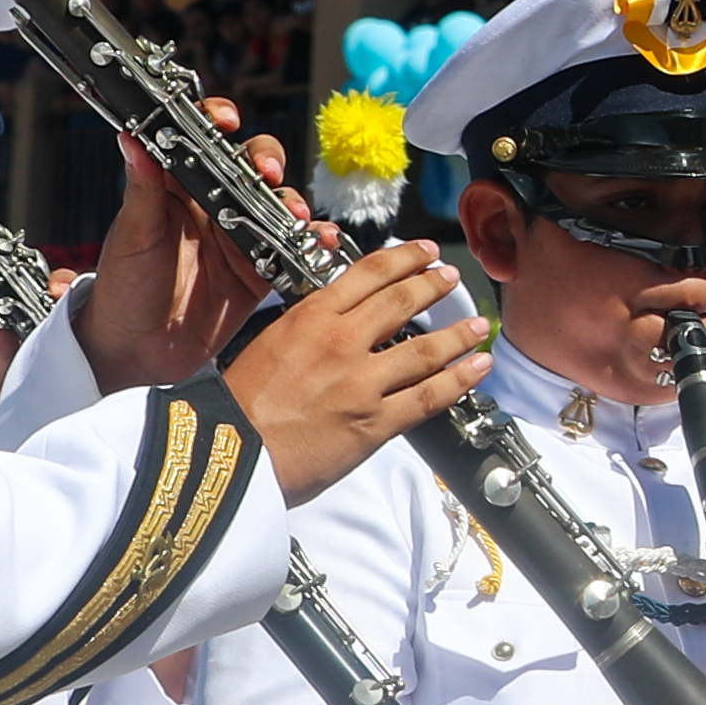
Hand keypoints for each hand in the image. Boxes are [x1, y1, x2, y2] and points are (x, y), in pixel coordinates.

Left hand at [67, 96, 303, 387]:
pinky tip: (320, 240)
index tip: (226, 121)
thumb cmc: (123, 288)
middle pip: (251, 166)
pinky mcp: (260, 271)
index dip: (218, 121)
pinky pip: (293, 248)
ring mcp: (239, 237)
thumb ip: (141, 189)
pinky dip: (312, 241)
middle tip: (267, 175)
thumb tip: (131, 138)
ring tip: (295, 216)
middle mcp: (212, 206)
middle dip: (266, 162)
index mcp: (177, 188)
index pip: (202, 140)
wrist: (136, 351)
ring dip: (292, 202)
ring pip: (277, 204)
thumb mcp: (132, 236)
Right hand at [217, 241, 484, 503]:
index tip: (424, 251)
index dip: (404, 258)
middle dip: (433, 286)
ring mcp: (361, 382)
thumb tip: (336, 323)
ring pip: (426, 349)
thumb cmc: (239, 407)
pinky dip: (461, 380)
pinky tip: (478, 368)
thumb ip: (307, 331)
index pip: (368, 275)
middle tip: (451, 279)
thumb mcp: (268, 346)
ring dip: (459, 334)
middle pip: (402, 302)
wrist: (227, 452)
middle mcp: (340, 343)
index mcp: (309, 318)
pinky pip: (430, 396)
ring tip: (479, 325)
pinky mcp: (375, 422)